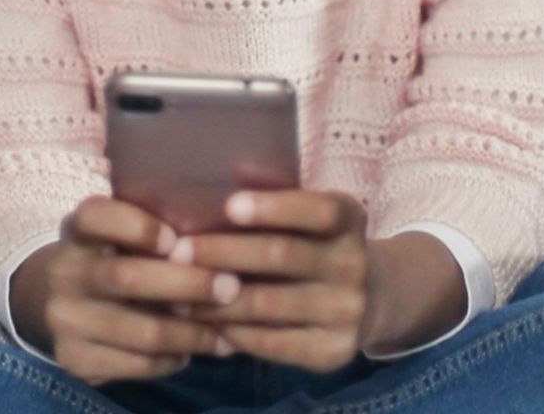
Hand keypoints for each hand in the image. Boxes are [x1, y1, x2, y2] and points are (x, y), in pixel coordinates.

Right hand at [14, 195, 240, 385]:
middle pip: (129, 278)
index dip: (138, 228)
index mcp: (78, 229)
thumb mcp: (124, 233)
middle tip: (231, 288)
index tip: (176, 240)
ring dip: (192, 333)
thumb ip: (160, 232)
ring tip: (227, 333)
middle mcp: (64, 271)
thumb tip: (225, 240)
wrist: (63, 302)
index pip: (97, 217)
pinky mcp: (74, 358)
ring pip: (142, 330)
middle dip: (188, 284)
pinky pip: (137, 364)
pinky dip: (174, 359)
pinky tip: (195, 350)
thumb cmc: (116, 257)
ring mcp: (65, 318)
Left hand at [178, 189, 374, 371]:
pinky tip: (204, 322)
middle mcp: (354, 264)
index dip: (274, 208)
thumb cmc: (311, 246)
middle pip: (282, 255)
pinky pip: (272, 342)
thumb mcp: (306, 219)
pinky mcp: (334, 351)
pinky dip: (232, 331)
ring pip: (269, 303)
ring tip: (177, 293)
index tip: (229, 205)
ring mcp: (348, 311)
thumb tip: (209, 191)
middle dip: (223, 252)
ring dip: (215, 299)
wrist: (365, 301)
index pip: (317, 210)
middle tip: (177, 252)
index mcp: (350, 219)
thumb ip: (271, 207)